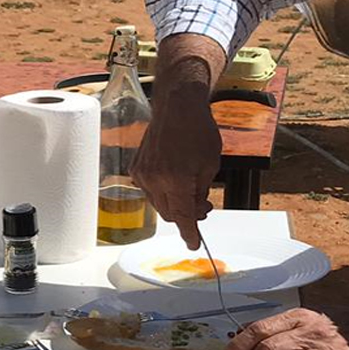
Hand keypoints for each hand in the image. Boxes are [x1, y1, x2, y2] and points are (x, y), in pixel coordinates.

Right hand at [131, 89, 220, 250]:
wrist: (177, 107)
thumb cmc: (197, 130)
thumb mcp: (211, 165)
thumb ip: (201, 193)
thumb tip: (195, 212)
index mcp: (177, 179)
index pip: (182, 217)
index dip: (189, 233)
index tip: (193, 243)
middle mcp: (155, 179)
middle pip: (170, 214)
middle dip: (186, 216)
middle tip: (203, 208)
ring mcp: (143, 174)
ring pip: (159, 204)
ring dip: (174, 203)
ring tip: (190, 191)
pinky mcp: (137, 168)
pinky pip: (150, 191)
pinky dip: (163, 191)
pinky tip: (174, 178)